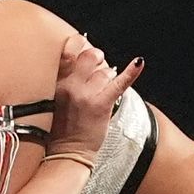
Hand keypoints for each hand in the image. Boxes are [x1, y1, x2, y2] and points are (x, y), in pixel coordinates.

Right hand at [45, 31, 143, 158]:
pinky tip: (139, 62)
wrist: (68, 151)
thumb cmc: (61, 128)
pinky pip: (120, 83)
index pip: (68, 53)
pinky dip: (131, 72)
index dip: (77, 44)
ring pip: (105, 72)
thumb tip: (82, 58)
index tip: (81, 42)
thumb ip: (65, 80)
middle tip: (98, 63)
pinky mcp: (102, 105)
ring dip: (107, 76)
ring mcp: (87, 95)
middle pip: (89, 57)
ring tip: (103, 87)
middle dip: (97, 57)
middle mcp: (70, 87)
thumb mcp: (54, 100)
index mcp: (57, 84)